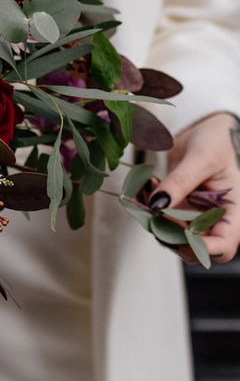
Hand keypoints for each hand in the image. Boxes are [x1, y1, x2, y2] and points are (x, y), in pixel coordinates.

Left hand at [149, 112, 239, 262]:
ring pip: (171, 235)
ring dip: (155, 219)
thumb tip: (156, 204)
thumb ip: (180, 182)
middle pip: (193, 248)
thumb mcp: (202, 159)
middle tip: (153, 207)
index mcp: (232, 213)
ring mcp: (194, 216)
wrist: (205, 132)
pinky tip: (149, 184)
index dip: (202, 249)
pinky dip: (149, 206)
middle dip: (169, 233)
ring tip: (150, 187)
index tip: (177, 233)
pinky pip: (159, 217)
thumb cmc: (215, 142)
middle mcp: (214, 220)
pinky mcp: (177, 209)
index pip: (223, 247)